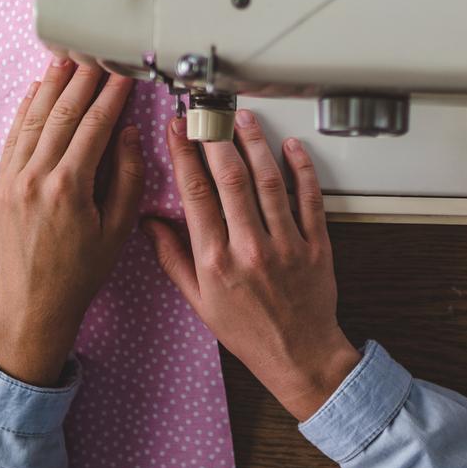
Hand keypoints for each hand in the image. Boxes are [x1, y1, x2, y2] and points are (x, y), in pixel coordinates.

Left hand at [0, 58, 144, 385]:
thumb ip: (127, 178)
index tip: (124, 73)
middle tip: (97, 55)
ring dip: (51, 87)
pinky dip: (25, 110)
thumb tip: (128, 135)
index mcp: (69, 188)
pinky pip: (14, 136)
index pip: (94, 127)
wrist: (33, 305)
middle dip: (82, 81)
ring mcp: (13, 179)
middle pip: (62, 115)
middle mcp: (36, 177)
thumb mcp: (118, 229)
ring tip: (67, 61)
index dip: (112, 96)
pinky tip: (37, 91)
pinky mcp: (1, 185)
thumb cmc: (81, 272)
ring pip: (34, 120)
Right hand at [145, 109, 359, 421]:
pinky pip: (310, 199)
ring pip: (268, 181)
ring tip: (243, 119)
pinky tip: (292, 147)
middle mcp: (249, 248)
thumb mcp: (199, 302)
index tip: (178, 129)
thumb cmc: (248, 332)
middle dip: (216, 137)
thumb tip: (150, 222)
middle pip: (230, 178)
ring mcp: (286, 244)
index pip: (195, 194)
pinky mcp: (316, 244)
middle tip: (208, 111)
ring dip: (254, 144)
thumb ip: (174, 258)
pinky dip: (302, 170)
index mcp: (215, 261)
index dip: (184, 155)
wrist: (299, 356)